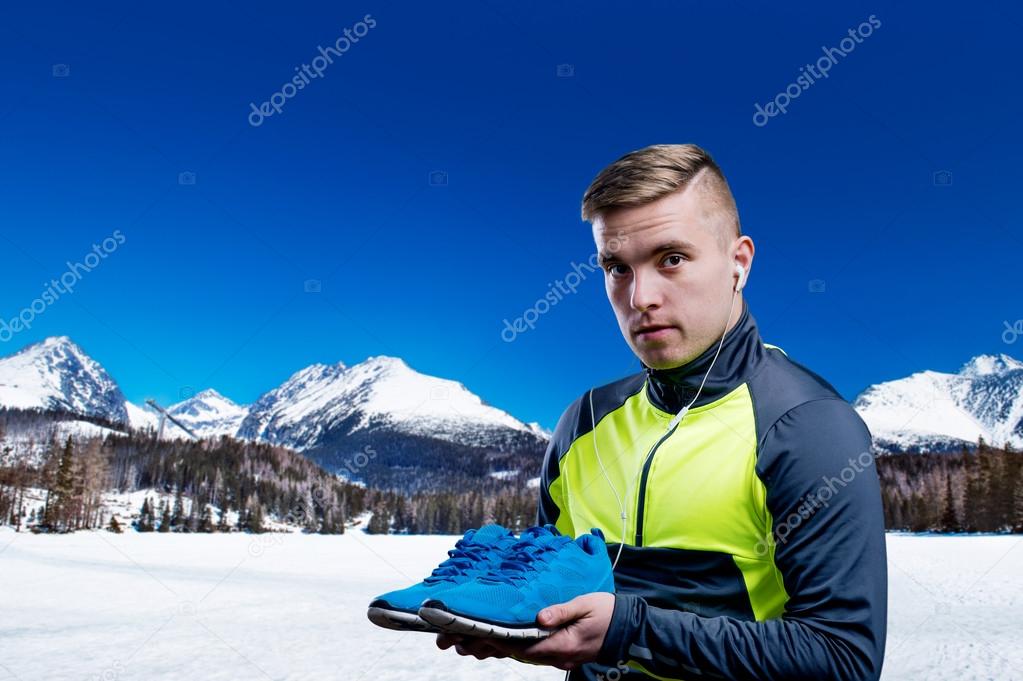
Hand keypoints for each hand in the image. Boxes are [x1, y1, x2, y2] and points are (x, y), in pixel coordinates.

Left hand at [435, 592, 614, 670]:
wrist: (628, 627)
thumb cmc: (607, 611)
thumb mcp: (586, 604)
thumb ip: (562, 610)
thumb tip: (540, 616)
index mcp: (562, 644)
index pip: (523, 646)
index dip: (499, 641)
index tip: (478, 633)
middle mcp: (557, 655)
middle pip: (518, 654)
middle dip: (492, 646)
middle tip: (465, 639)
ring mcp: (559, 656)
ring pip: (524, 656)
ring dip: (501, 648)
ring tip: (475, 641)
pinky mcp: (561, 653)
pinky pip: (533, 653)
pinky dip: (516, 647)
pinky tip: (503, 641)